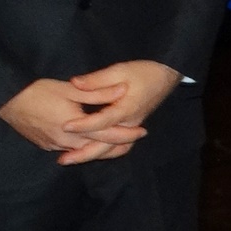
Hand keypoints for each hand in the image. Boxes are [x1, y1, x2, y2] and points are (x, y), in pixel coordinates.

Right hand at [0, 75, 149, 164]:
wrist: (6, 101)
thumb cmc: (37, 91)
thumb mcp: (69, 89)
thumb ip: (97, 92)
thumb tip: (122, 89)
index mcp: (74, 127)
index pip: (107, 135)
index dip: (126, 134)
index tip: (143, 131)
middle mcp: (65, 142)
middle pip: (98, 148)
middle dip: (117, 145)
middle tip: (135, 138)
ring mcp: (54, 146)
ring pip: (83, 151)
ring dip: (100, 147)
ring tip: (117, 140)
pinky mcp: (45, 146)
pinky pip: (70, 149)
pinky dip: (83, 146)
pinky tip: (90, 139)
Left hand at [62, 60, 182, 164]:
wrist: (167, 76)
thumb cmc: (144, 72)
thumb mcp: (120, 70)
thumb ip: (97, 79)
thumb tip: (74, 83)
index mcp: (126, 109)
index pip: (102, 121)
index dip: (83, 125)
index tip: (65, 127)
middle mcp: (129, 124)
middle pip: (106, 146)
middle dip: (84, 154)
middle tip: (62, 160)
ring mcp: (131, 128)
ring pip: (111, 150)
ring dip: (91, 155)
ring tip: (70, 159)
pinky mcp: (130, 127)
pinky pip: (116, 146)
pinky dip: (101, 152)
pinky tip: (86, 151)